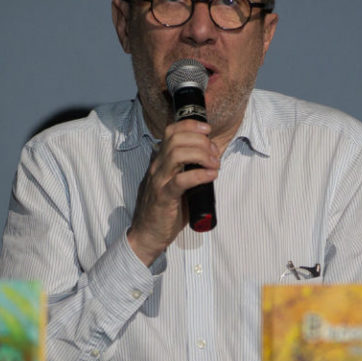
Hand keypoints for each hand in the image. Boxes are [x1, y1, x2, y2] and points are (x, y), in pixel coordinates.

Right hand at [127, 119, 218, 265]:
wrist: (147, 234)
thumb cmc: (165, 210)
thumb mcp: (175, 183)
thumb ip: (186, 169)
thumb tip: (210, 158)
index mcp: (160, 161)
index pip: (171, 131)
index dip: (190, 125)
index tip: (208, 130)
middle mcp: (157, 167)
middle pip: (176, 139)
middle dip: (200, 140)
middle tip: (214, 152)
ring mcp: (158, 181)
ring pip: (176, 154)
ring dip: (201, 155)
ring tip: (214, 164)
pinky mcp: (163, 197)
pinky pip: (181, 180)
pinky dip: (199, 175)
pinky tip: (211, 176)